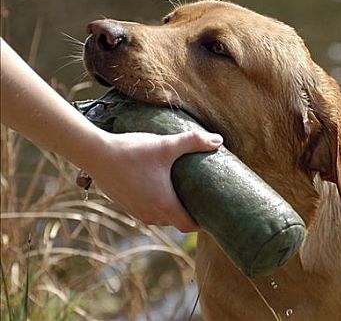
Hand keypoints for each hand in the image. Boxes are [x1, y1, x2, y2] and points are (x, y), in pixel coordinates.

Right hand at [85, 130, 222, 230]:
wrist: (96, 154)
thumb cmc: (133, 152)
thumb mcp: (166, 145)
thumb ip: (193, 142)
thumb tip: (219, 140)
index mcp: (164, 205)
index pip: (189, 226)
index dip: (203, 222)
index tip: (212, 211)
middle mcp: (150, 214)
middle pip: (176, 222)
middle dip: (189, 213)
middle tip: (201, 197)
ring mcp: (136, 212)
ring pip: (161, 218)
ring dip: (172, 209)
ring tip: (182, 192)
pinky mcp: (126, 205)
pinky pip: (147, 211)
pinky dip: (157, 205)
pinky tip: (160, 187)